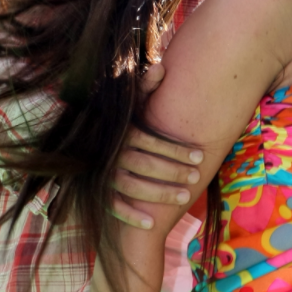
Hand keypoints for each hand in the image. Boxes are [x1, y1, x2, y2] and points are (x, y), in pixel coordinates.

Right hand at [108, 62, 203, 229]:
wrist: (91, 143)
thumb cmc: (122, 122)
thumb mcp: (132, 103)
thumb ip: (146, 87)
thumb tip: (161, 67)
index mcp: (122, 131)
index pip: (150, 140)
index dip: (176, 149)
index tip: (200, 155)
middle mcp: (110, 152)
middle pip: (144, 164)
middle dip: (173, 171)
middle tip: (197, 177)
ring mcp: (103, 173)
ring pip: (131, 186)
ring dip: (158, 195)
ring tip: (185, 198)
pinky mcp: (98, 192)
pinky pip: (112, 206)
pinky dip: (130, 216)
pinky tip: (152, 224)